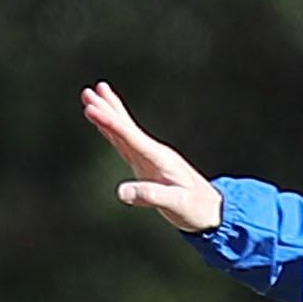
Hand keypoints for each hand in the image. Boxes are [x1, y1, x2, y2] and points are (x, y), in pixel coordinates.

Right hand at [80, 80, 222, 233]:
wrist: (213, 211)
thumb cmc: (196, 208)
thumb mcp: (175, 204)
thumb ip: (150, 196)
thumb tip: (122, 192)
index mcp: (159, 158)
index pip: (130, 136)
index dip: (110, 122)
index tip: (91, 108)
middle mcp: (154, 153)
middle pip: (126, 127)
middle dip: (108, 109)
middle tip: (89, 90)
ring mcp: (150, 158)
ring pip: (125, 132)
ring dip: (109, 114)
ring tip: (92, 96)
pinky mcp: (147, 166)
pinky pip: (126, 144)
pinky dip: (114, 132)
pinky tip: (105, 124)